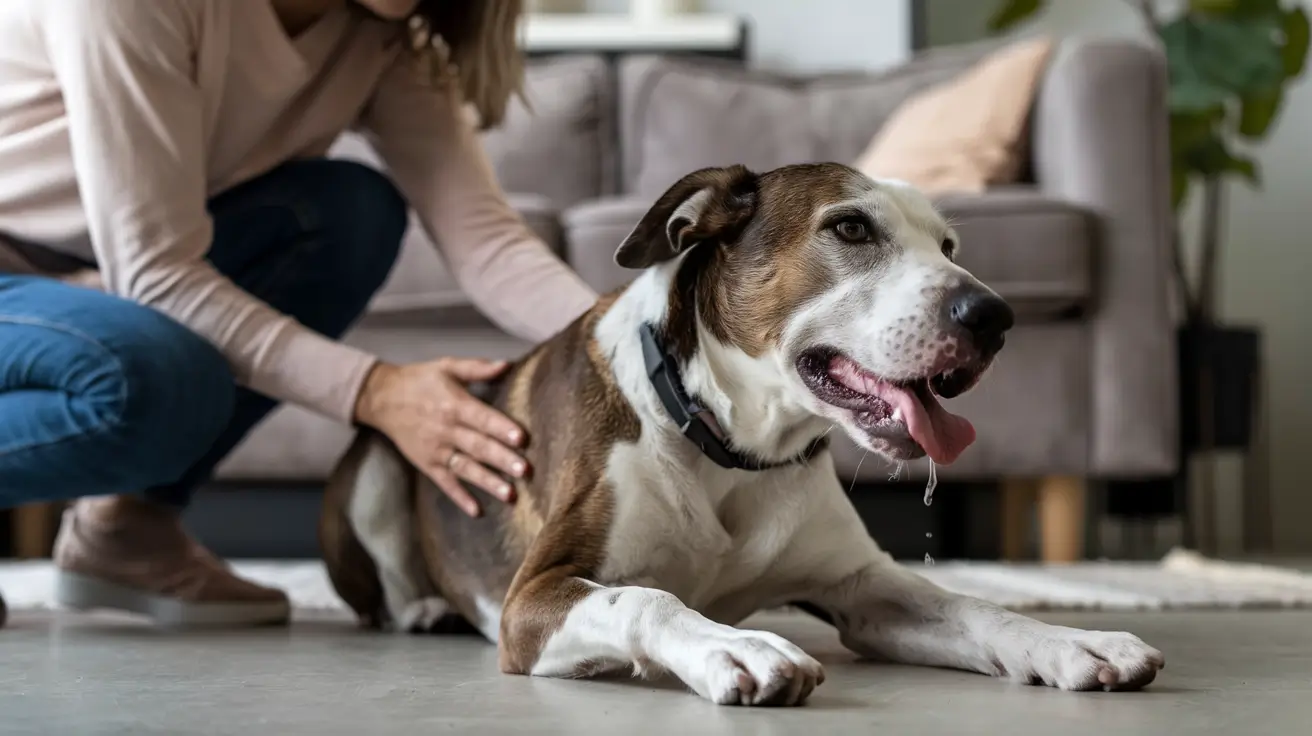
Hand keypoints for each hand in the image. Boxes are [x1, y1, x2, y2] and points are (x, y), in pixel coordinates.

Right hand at [353, 357, 526, 516]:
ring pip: (466, 468)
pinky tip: (477, 511)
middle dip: (502, 459)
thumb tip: (507, 364)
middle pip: (478, 446)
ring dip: (488, 482)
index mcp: (454, 404)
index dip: (501, 428)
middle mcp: (446, 429)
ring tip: (510, 495)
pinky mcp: (427, 464)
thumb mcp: (446, 366)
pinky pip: (445, 483)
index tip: (522, 438)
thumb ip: (477, 368)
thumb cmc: (419, 380)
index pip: (482, 418)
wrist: (381, 398)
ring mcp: (436, 450)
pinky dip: (460, 497)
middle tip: (525, 471)